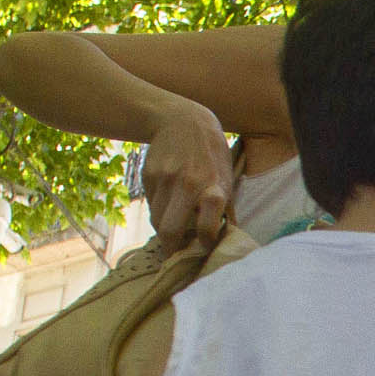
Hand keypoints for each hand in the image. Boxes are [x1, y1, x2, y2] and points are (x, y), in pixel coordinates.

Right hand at [142, 99, 236, 248]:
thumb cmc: (211, 154)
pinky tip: (167, 201)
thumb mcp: (225, 178)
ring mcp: (164, 179)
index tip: (205, 247)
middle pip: (168, 230)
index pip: (206, 226)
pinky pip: (149, 204)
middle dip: (171, 249)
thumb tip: (227, 241)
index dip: (205, 242)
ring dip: (163, 229)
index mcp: (212, 187)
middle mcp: (187, 184)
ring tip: (173, 228)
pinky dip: (157, 210)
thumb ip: (225, 209)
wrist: (182, 120)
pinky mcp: (147, 175)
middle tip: (176, 255)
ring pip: (156, 220)